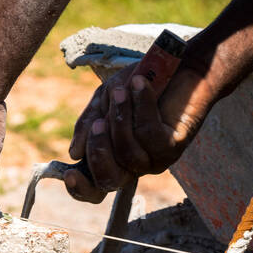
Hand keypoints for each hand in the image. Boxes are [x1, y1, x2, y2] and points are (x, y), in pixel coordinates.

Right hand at [65, 58, 213, 202]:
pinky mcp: (173, 146)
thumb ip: (89, 123)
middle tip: (98, 122)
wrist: (182, 64)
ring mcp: (156, 159)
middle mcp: (136, 164)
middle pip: (110, 180)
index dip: (81, 188)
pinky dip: (141, 107)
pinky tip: (140, 84)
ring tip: (122, 90)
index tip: (69, 172)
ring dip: (120, 119)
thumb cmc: (142, 82)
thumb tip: (74, 153)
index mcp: (116, 157)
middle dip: (98, 151)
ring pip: (128, 153)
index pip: (97, 188)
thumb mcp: (106, 99)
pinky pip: (149, 134)